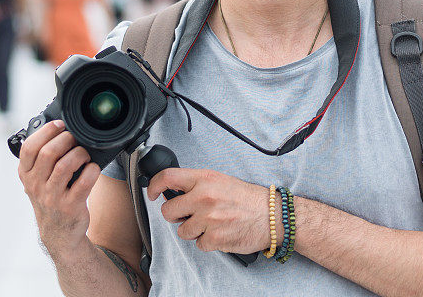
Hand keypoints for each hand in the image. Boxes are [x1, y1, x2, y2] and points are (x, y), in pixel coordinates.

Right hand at [17, 120, 100, 259]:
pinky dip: (92, 170)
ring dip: (79, 153)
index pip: (28, 148)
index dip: (46, 132)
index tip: (60, 125)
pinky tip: (93, 168)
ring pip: (65, 166)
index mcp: (26, 174)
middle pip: (48, 153)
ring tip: (84, 154)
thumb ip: (42, 157)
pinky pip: (83, 183)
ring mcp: (52, 198)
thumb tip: (61, 128)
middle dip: (66, 139)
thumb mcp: (37, 179)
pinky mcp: (70, 207)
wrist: (58, 233)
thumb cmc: (50, 196)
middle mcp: (36, 186)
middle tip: (75, 138)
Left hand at [147, 168, 268, 254]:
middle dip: (174, 215)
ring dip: (192, 230)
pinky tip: (218, 233)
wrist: (271, 215)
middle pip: (168, 211)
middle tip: (185, 214)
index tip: (151, 193)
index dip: (154, 186)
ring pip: (182, 231)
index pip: (168, 177)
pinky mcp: (215, 239)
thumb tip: (175, 190)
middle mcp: (203, 197)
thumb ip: (197, 184)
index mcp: (204, 179)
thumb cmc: (247, 198)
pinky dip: (206, 242)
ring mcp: (208, 219)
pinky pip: (198, 244)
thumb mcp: (219, 179)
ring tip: (209, 223)